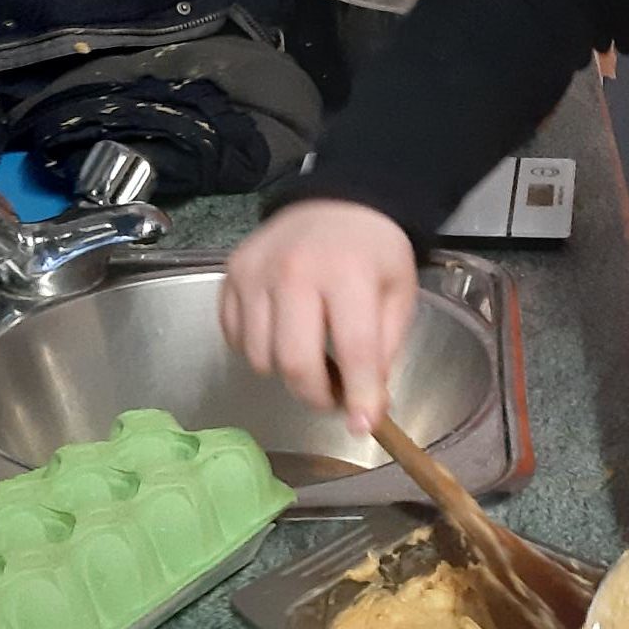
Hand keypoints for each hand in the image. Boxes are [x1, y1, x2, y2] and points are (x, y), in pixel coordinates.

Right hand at [218, 201, 416, 428]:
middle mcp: (294, 271)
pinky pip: (235, 338)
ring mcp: (256, 273)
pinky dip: (258, 349)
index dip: (359, 395)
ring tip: (310, 356)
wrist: (337, 202)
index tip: (363, 425)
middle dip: (315, 394)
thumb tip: (366, 408)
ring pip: (260, 357)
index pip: (353, 349)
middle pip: (294, 362)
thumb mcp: (397, 294)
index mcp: (347, 273)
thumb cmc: (373, 253)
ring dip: (286, 372)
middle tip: (333, 395)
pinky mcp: (231, 275)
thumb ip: (383, 350)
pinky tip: (282, 334)